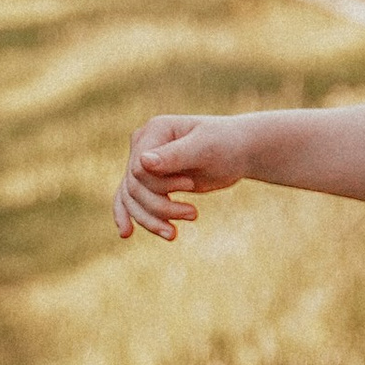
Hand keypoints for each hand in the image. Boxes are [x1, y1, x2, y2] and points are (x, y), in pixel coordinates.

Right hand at [114, 113, 254, 240]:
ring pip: (132, 199)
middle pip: (134, 187)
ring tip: (173, 234)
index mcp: (153, 130)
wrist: (239, 152)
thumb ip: (174, 155)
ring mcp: (144, 164)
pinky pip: (131, 201)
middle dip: (160, 206)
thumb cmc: (226, 144)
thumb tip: (142, 162)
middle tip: (193, 214)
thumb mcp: (204, 148)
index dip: (160, 184)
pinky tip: (126, 233)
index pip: (138, 169)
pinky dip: (131, 216)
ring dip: (151, 220)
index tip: (190, 184)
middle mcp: (143, 146)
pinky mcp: (151, 181)